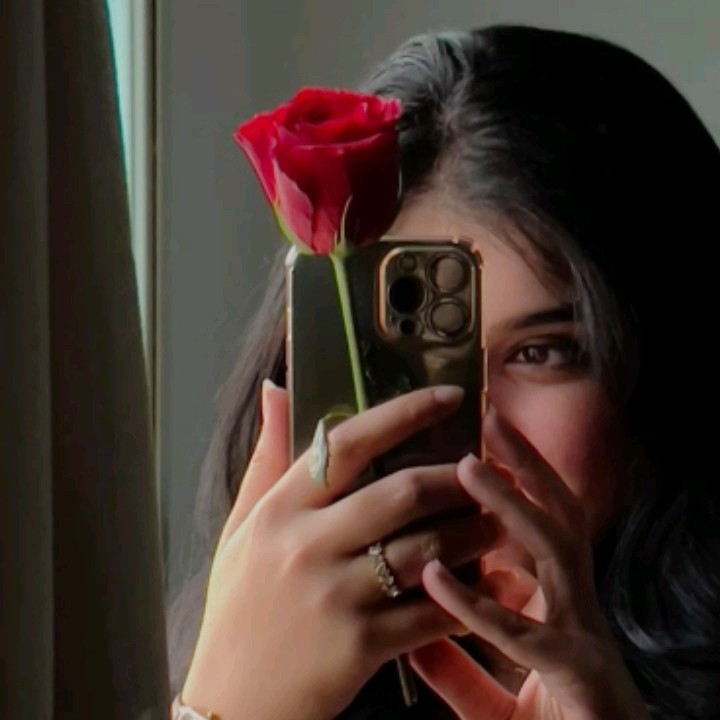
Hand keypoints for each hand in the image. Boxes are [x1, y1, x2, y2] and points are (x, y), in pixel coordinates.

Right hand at [182, 384, 500, 719]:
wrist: (229, 703)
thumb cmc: (238, 608)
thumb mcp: (240, 527)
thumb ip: (265, 458)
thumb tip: (277, 389)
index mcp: (280, 510)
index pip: (349, 443)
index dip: (406, 413)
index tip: (449, 397)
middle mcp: (307, 546)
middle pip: (402, 492)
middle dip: (457, 478)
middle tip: (488, 472)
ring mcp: (335, 596)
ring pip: (427, 550)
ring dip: (474, 532)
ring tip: (498, 522)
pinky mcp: (361, 646)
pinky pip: (430, 612)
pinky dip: (467, 595)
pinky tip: (489, 584)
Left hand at [409, 407, 650, 719]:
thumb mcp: (492, 694)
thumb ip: (454, 662)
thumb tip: (410, 631)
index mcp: (558, 604)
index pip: (544, 524)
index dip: (520, 481)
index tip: (482, 440)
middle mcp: (575, 607)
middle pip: (558, 518)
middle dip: (528, 466)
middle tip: (490, 419)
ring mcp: (582, 637)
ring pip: (555, 555)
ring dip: (513, 508)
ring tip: (470, 470)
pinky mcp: (578, 677)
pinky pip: (525, 635)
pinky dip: (478, 606)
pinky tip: (436, 579)